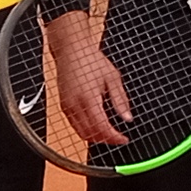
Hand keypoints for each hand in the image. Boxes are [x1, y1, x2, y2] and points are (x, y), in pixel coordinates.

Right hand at [44, 11, 132, 146]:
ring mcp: (67, 107)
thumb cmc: (91, 60)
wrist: (72, 50)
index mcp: (89, 97)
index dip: (114, 137)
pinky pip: (75, 126)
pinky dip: (86, 131)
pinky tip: (96, 127)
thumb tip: (127, 118)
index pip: (102, 127)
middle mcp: (75, 105)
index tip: (123, 139)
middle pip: (91, 134)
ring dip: (96, 138)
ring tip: (109, 134)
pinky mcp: (63, 107)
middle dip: (106, 140)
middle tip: (118, 137)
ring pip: (81, 133)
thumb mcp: (112, 77)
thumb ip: (120, 100)